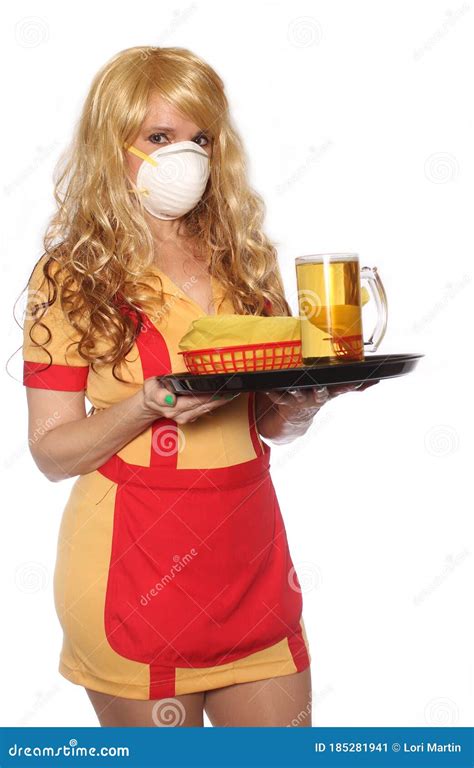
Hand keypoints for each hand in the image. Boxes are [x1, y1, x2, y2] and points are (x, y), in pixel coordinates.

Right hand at [141, 377, 239, 423]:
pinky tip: (223, 397)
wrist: (150, 403)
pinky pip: (205, 410)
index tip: (222, 391)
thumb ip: (159, 394)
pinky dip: (215, 404)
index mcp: (172, 407)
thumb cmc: (153, 392)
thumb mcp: (150, 388)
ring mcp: (186, 418)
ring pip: (207, 410)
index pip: (195, 401)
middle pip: (204, 406)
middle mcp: (181, 415)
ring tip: (232, 393)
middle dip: (219, 399)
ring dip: (220, 402)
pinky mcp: (190, 418)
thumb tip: (170, 399)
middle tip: (233, 390)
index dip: (210, 397)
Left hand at [264, 379, 379, 425]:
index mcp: (328, 393)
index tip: (355, 382)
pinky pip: (276, 395)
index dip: (348, 386)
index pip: (341, 389)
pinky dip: (271, 391)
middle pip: (320, 393)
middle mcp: (314, 397)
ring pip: (298, 394)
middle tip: (322, 386)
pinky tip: (267, 387)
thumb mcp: (334, 393)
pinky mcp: (283, 400)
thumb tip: (374, 381)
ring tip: (293, 386)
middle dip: (321, 390)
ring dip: (296, 391)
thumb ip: (352, 386)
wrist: (294, 420)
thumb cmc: (315, 398)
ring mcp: (299, 400)